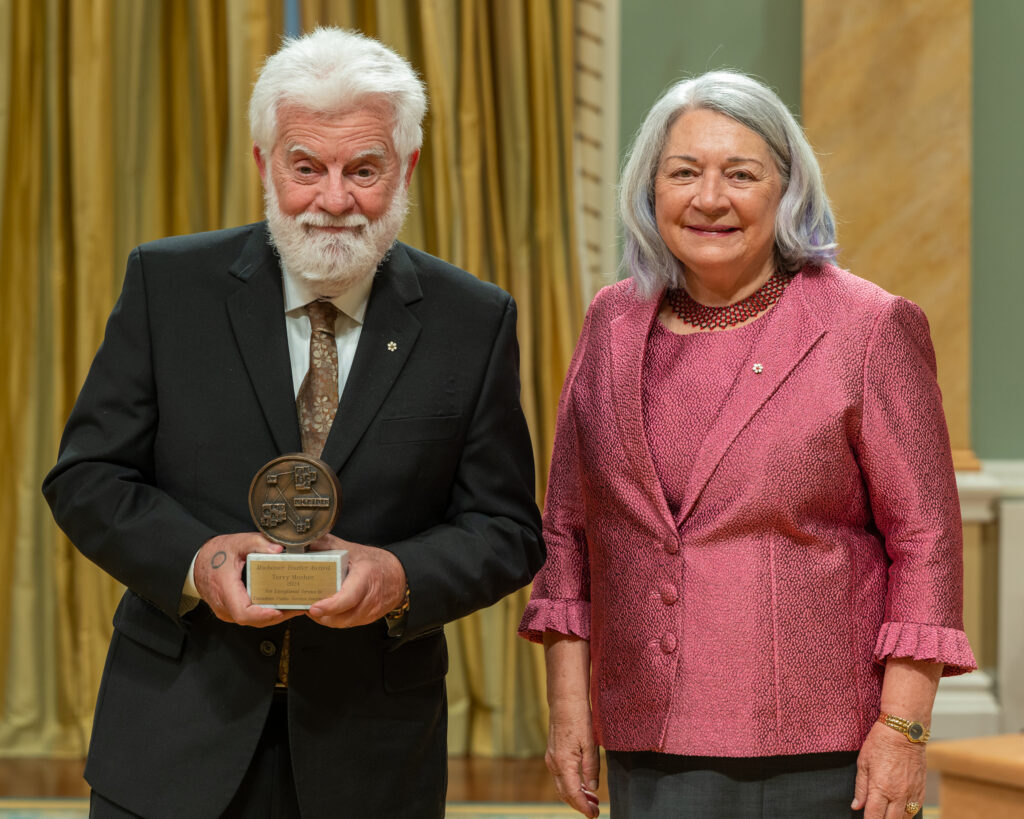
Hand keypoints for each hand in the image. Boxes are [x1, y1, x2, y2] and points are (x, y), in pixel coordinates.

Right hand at [194, 533, 301, 626]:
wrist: (199, 561)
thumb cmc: (215, 554)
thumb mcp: (237, 542)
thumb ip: (257, 543)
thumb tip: (278, 549)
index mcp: (225, 589)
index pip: (243, 612)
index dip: (263, 615)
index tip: (280, 610)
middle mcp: (224, 606)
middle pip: (254, 619)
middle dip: (278, 615)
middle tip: (299, 605)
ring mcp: (227, 611)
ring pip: (253, 621)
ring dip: (274, 616)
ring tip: (296, 605)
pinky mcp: (231, 611)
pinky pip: (251, 617)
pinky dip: (266, 613)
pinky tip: (281, 604)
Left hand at [306, 535, 406, 628]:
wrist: (398, 575)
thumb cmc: (375, 563)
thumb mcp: (352, 549)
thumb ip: (328, 545)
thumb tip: (307, 541)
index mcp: (365, 577)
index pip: (348, 597)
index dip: (330, 606)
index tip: (314, 607)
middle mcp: (369, 597)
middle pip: (342, 616)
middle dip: (321, 614)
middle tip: (305, 605)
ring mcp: (370, 611)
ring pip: (342, 623)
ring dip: (325, 618)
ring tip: (313, 608)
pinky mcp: (368, 619)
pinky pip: (347, 624)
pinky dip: (334, 620)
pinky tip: (326, 612)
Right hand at [546, 697, 600, 817]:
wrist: (565, 701)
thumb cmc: (578, 719)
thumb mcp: (590, 744)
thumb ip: (591, 769)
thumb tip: (592, 789)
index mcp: (564, 763)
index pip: (573, 794)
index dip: (584, 807)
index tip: (594, 815)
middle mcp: (554, 764)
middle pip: (565, 794)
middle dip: (579, 805)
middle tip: (595, 811)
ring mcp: (551, 759)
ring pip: (561, 786)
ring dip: (575, 795)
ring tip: (592, 800)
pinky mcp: (553, 753)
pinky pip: (560, 776)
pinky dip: (571, 785)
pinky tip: (582, 784)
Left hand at [852, 722, 926, 817]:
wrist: (904, 732)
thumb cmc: (880, 743)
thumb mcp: (863, 763)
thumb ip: (860, 788)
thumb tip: (856, 806)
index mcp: (881, 788)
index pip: (874, 817)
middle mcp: (898, 794)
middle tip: (875, 817)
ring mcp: (912, 793)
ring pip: (905, 818)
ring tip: (886, 814)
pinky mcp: (921, 789)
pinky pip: (916, 809)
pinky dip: (907, 813)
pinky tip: (899, 810)